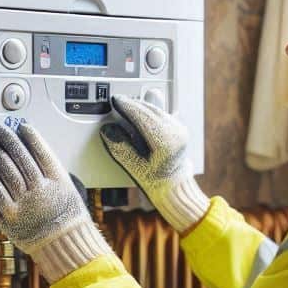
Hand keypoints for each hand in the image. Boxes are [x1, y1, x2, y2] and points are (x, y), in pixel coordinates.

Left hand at [0, 123, 110, 281]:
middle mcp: (40, 192)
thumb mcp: (67, 186)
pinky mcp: (7, 219)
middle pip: (18, 158)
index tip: (20, 127)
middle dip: (6, 140)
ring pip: (3, 172)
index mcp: (57, 181)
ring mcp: (22, 206)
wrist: (62, 244)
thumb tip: (28, 147)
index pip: (39, 151)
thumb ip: (49, 168)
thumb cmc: (65, 215)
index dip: (28, 136)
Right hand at [100, 95, 209, 232]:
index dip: (127, 106)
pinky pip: (161, 113)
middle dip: (133, 103)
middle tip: (117, 101)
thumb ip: (120, 148)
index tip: (115, 100)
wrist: (175, 187)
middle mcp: (175, 132)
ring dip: (140, 105)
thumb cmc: (156, 181)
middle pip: (149, 110)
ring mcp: (179, 128)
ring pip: (156, 109)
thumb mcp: (134, 168)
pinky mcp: (179, 128)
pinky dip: (148, 111)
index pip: (143, 116)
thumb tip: (108, 130)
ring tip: (126, 105)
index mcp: (165, 141)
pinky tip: (139, 111)